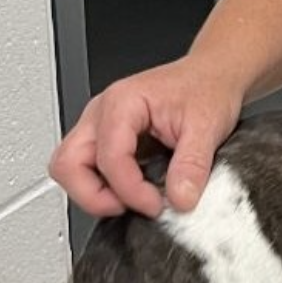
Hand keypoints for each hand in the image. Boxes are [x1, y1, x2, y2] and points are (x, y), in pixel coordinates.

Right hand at [48, 58, 243, 218]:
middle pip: (68, 163)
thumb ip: (193, 165)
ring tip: (132, 200)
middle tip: (129, 208)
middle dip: (93, 196)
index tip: (155, 205)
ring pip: (70, 166)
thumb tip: (179, 199)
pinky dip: (104, 185)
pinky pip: (87, 167)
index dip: (129, 190)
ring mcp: (99, 125)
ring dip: (95, 192)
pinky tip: (134, 189)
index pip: (108, 158)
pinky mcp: (106, 138)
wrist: (213, 74)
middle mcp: (102, 112)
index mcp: (122, 102)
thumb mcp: (208, 126)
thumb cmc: (206, 88)